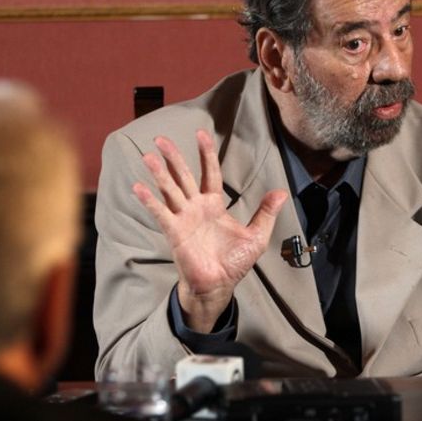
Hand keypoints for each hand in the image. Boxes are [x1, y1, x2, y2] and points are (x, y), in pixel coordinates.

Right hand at [133, 129, 286, 332]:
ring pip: (170, 190)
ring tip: (148, 156)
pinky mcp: (174, 232)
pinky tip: (139, 187)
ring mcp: (183, 218)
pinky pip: (161, 213)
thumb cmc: (234, 262)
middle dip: (173, 157)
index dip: (206, 154)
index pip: (209, 172)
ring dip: (159, 173)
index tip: (200, 134)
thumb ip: (266, 213)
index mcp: (214, 204)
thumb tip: (283, 193)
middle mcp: (196, 207)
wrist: (219, 286)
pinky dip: (150, 201)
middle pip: (184, 176)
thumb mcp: (257, 236)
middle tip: (161, 138)